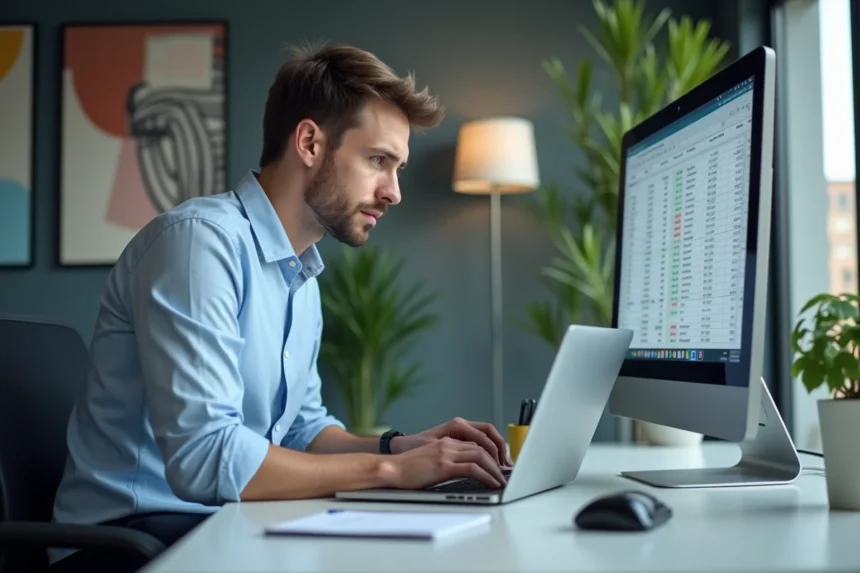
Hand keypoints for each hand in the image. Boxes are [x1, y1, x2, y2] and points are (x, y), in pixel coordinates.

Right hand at [382, 437, 507, 489]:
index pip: (476, 442)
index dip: (491, 453)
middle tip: (506, 474)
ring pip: (481, 456)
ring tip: (501, 481)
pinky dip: (487, 476)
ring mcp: (446, 453)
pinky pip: (473, 468)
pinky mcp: (444, 465)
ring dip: (495, 469)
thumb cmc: (407, 469)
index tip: (499, 465)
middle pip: (482, 447)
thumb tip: (463, 472)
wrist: (390, 470)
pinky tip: (491, 483)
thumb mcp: (430, 460)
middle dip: (498, 461)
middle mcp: (448, 444)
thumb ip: (446, 461)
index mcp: (446, 441)